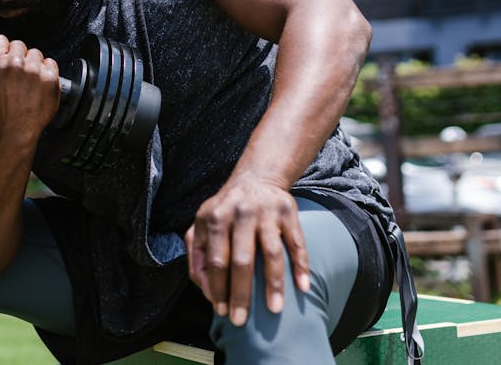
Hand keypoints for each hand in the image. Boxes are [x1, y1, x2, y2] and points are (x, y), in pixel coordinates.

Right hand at [0, 35, 60, 138]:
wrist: (14, 131)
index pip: (1, 40)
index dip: (3, 48)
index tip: (5, 56)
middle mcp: (14, 63)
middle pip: (19, 45)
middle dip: (18, 56)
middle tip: (17, 72)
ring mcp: (34, 70)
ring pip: (35, 54)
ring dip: (33, 64)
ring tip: (29, 80)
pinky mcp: (49, 78)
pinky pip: (51, 63)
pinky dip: (47, 71)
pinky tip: (40, 83)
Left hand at [184, 179, 309, 326]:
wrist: (256, 178)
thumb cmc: (225, 211)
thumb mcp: (202, 225)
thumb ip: (196, 256)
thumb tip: (206, 290)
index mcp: (215, 218)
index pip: (216, 261)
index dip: (218, 288)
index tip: (222, 312)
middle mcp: (241, 213)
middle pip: (241, 261)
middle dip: (241, 295)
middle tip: (241, 321)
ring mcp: (267, 212)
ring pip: (272, 254)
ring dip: (274, 285)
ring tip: (274, 310)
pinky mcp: (289, 212)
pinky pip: (297, 243)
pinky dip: (301, 266)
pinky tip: (303, 287)